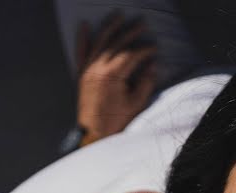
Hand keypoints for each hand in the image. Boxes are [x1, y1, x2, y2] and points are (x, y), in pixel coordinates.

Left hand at [75, 13, 156, 142]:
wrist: (94, 135)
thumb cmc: (116, 122)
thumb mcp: (135, 104)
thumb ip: (145, 83)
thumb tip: (152, 66)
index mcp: (112, 75)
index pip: (130, 55)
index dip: (144, 50)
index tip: (154, 49)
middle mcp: (98, 69)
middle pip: (116, 44)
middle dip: (130, 32)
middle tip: (142, 23)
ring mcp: (88, 70)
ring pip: (99, 42)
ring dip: (110, 27)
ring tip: (119, 15)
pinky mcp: (82, 75)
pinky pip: (81, 53)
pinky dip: (83, 39)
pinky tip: (85, 25)